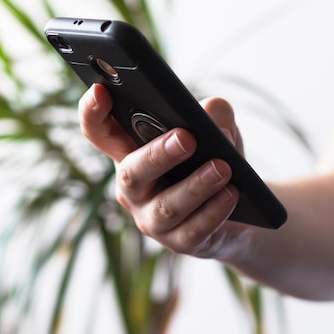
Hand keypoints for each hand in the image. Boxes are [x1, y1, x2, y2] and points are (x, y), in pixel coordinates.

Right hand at [79, 84, 246, 258]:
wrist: (241, 207)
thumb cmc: (213, 157)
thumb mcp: (216, 128)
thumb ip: (213, 114)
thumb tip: (215, 126)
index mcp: (130, 151)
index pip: (99, 131)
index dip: (92, 112)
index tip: (101, 90)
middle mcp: (133, 187)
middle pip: (132, 171)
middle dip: (157, 155)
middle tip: (186, 138)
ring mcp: (151, 218)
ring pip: (166, 206)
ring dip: (195, 186)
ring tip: (222, 168)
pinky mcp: (179, 242)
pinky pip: (193, 230)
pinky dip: (213, 211)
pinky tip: (231, 194)